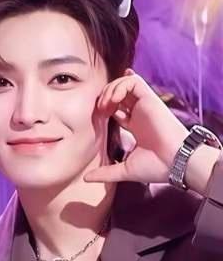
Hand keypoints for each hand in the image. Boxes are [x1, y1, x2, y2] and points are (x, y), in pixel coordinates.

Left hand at [85, 69, 188, 183]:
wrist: (175, 163)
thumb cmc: (156, 167)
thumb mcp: (124, 170)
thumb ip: (105, 172)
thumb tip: (86, 178)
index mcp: (135, 127)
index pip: (118, 109)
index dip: (105, 107)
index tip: (97, 115)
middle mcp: (139, 114)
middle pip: (119, 93)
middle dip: (104, 96)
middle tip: (99, 109)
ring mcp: (144, 106)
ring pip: (125, 83)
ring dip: (110, 90)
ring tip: (105, 105)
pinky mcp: (150, 99)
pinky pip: (133, 82)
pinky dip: (120, 86)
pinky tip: (114, 100)